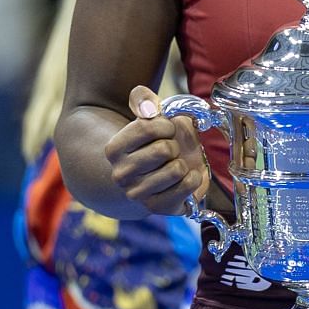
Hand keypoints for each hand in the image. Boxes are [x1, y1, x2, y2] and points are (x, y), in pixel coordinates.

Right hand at [104, 85, 208, 214]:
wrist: (155, 174)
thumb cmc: (156, 142)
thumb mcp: (150, 117)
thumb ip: (144, 101)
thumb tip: (148, 106)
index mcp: (114, 149)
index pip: (147, 126)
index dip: (166, 124)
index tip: (166, 129)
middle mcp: (121, 174)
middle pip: (164, 149)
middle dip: (175, 145)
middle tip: (170, 150)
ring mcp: (137, 194)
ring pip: (176, 169)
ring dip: (183, 162)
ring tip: (174, 164)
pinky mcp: (157, 208)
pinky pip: (187, 186)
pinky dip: (194, 178)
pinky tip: (184, 177)